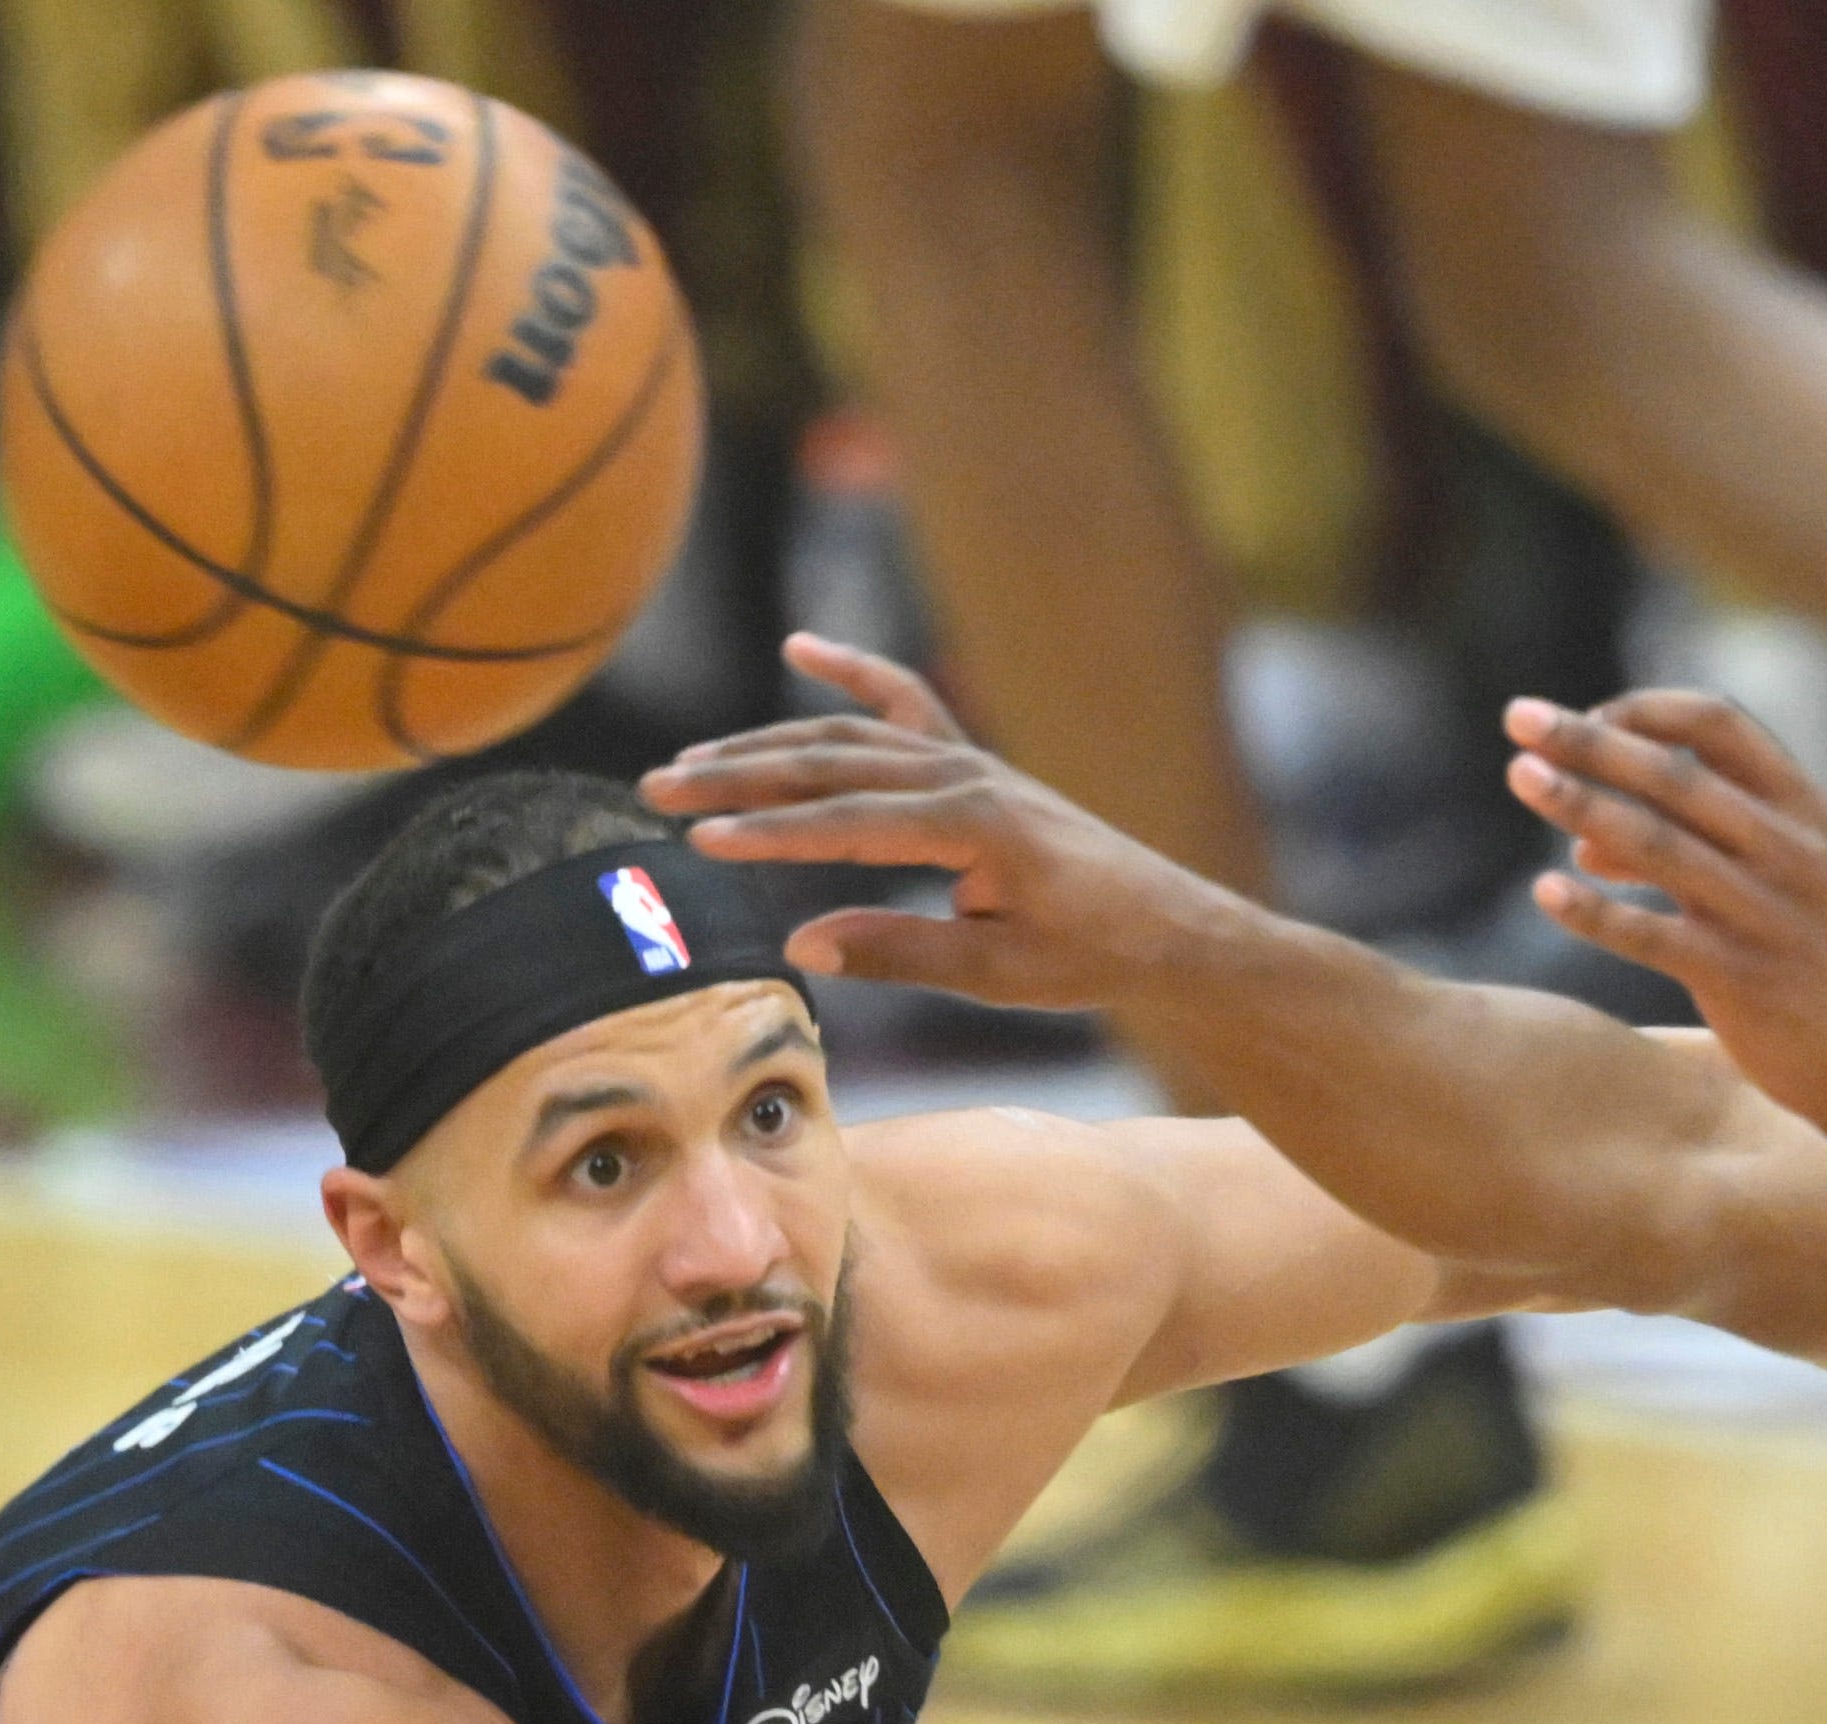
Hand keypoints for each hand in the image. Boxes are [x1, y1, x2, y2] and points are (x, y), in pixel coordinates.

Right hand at [643, 635, 1277, 1008]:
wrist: (1168, 926)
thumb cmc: (1090, 957)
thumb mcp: (997, 973)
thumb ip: (899, 952)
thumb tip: (801, 944)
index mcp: (976, 826)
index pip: (850, 825)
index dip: (771, 833)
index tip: (701, 839)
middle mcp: (968, 776)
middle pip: (833, 765)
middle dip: (740, 776)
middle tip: (658, 788)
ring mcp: (971, 761)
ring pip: (851, 737)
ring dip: (768, 744)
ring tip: (692, 760)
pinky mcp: (975, 764)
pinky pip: (905, 707)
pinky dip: (854, 675)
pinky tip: (802, 648)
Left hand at [1504, 691, 1826, 1135]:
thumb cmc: (1805, 951)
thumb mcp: (1779, 873)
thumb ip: (1695, 840)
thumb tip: (1583, 837)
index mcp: (1804, 806)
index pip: (1719, 725)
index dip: (1646, 711)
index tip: (1586, 715)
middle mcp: (1789, 848)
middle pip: (1675, 776)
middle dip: (1590, 741)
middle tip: (1519, 717)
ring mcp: (1765, 913)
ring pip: (1657, 845)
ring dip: (1580, 805)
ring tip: (1521, 777)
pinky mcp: (1740, 977)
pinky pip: (1651, 936)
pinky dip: (1595, 913)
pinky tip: (1544, 893)